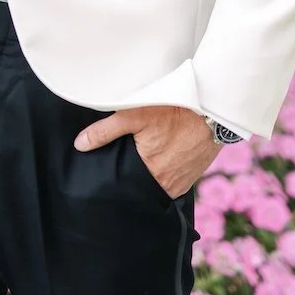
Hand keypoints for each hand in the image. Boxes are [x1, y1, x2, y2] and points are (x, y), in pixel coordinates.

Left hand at [73, 105, 221, 198]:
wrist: (214, 108)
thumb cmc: (175, 110)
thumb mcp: (135, 115)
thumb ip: (105, 131)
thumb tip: (80, 144)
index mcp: (153, 175)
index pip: (127, 187)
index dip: (117, 180)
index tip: (109, 173)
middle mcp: (170, 185)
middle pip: (143, 186)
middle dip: (133, 178)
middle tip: (125, 163)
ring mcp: (184, 181)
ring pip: (159, 183)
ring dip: (151, 174)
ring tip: (143, 158)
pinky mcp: (194, 174)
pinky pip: (174, 178)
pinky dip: (166, 170)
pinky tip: (161, 156)